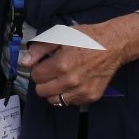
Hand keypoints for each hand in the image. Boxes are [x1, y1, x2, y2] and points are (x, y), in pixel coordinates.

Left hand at [19, 17, 138, 106]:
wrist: (113, 45)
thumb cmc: (86, 38)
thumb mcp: (60, 36)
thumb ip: (40, 49)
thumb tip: (25, 62)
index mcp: (61, 65)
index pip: (36, 76)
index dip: (38, 69)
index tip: (45, 64)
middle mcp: (71, 81)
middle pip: (41, 91)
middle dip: (44, 80)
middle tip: (53, 71)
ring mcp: (82, 91)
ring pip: (53, 100)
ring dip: (53, 90)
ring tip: (61, 78)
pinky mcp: (91, 97)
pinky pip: (69, 103)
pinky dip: (67, 95)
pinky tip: (74, 82)